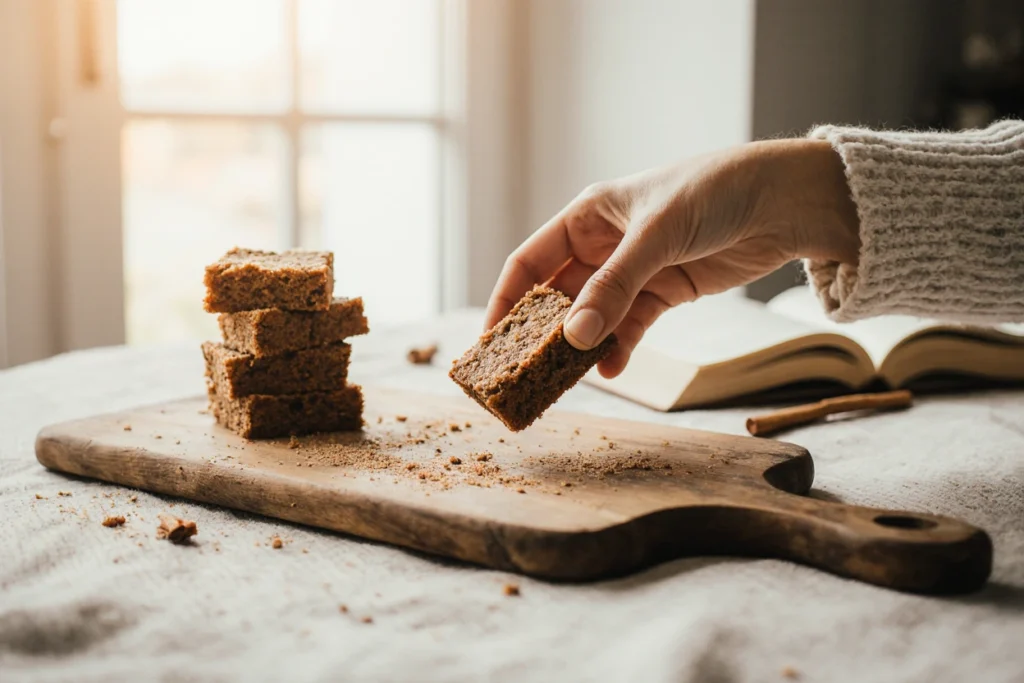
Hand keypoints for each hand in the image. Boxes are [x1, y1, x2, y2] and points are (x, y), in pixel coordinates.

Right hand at [483, 139, 859, 377]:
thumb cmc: (713, 192)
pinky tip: (614, 370)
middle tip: (524, 373)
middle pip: (558, 297)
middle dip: (542, 334)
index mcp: (588, 217)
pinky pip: (629, 328)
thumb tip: (574, 336)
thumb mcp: (656, 235)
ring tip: (569, 380)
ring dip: (582, 348)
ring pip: (593, 318)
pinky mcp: (664, 293)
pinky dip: (619, 350)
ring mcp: (633, 272)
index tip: (490, 342)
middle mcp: (603, 245)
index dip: (506, 301)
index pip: (530, 263)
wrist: (783, 200)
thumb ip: (615, 287)